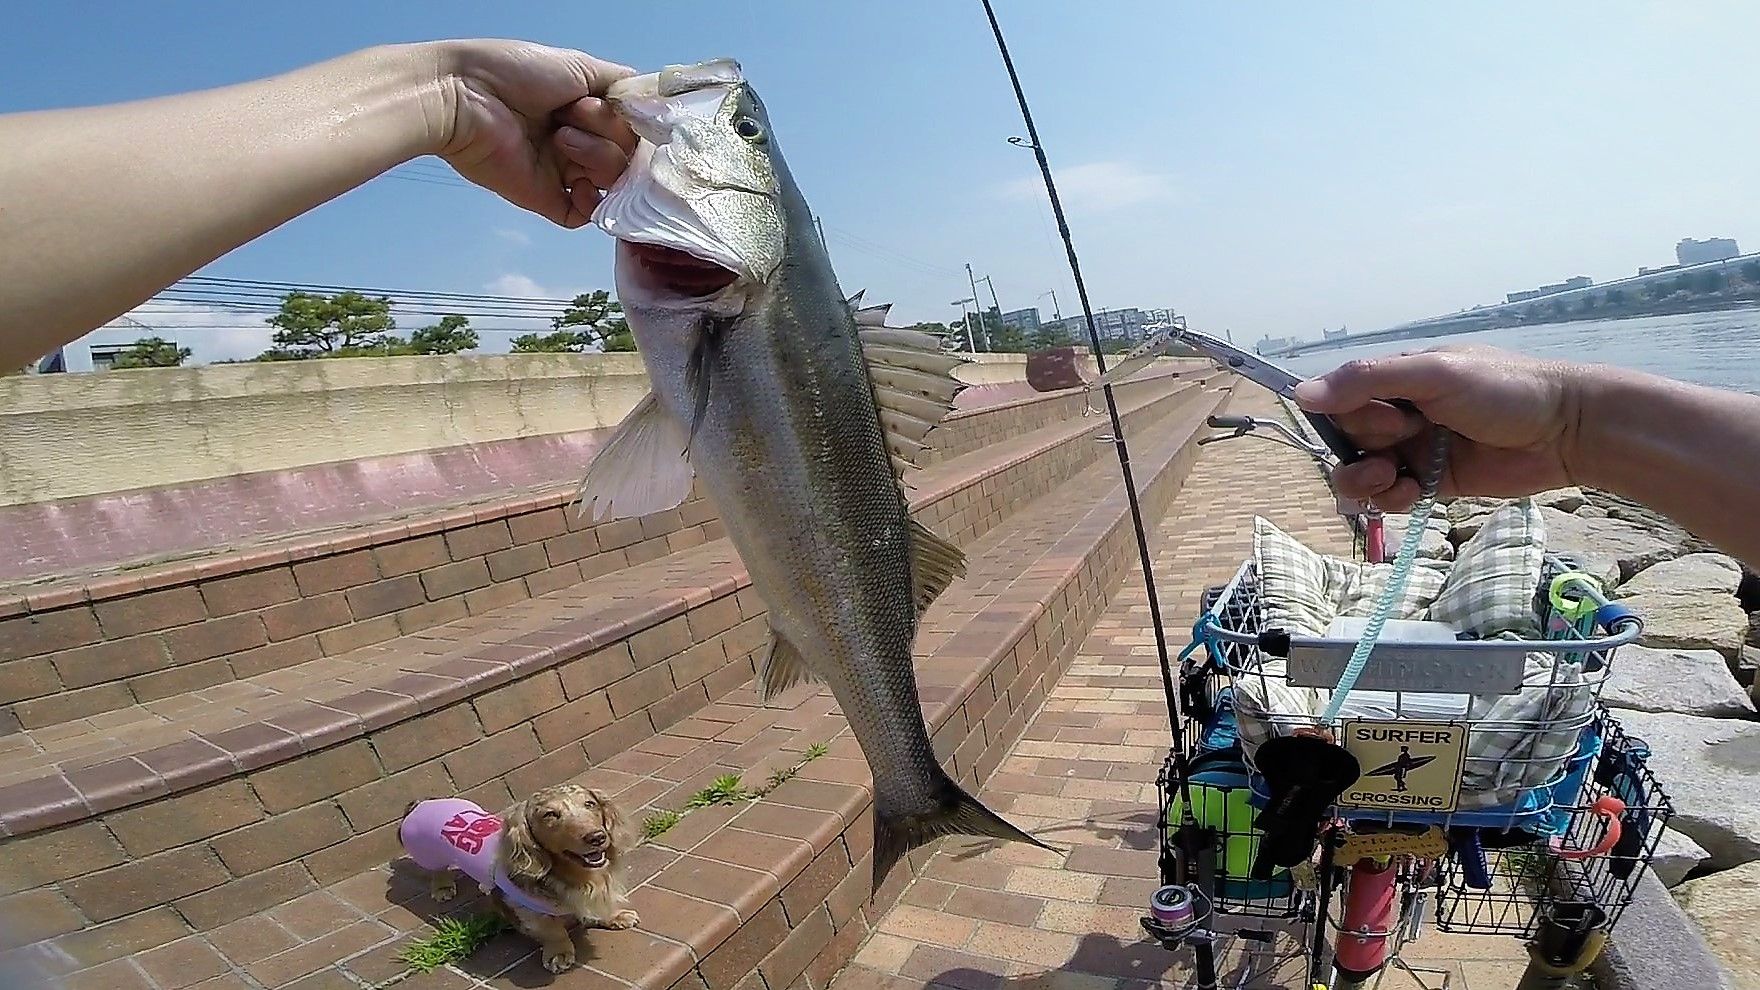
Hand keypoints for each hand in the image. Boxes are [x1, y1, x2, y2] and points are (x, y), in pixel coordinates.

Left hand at [423, 40, 639, 227]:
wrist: (464, 96)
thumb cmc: (516, 72)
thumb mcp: (580, 66)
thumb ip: (622, 85)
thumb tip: (654, 102)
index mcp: (587, 111)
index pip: (633, 128)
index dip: (636, 124)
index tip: (629, 113)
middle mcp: (580, 142)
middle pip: (628, 154)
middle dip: (608, 132)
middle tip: (571, 114)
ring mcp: (564, 172)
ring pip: (613, 180)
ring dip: (595, 155)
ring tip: (559, 138)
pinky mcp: (546, 199)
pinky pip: (586, 215)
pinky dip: (591, 203)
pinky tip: (575, 183)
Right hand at [1292, 345, 1589, 511]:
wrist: (1567, 431)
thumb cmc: (1504, 390)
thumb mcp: (1434, 374)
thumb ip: (1368, 381)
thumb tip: (1300, 393)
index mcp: (1398, 380)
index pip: (1340, 400)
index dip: (1348, 415)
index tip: (1384, 417)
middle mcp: (1400, 414)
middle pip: (1347, 439)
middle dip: (1363, 446)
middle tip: (1404, 438)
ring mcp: (1415, 451)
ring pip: (1360, 473)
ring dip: (1364, 481)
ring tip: (1393, 480)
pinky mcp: (1432, 484)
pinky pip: (1390, 497)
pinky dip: (1390, 500)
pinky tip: (1411, 494)